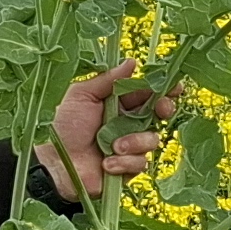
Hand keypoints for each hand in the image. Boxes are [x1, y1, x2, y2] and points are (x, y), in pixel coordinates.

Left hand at [39, 66, 178, 204]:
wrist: (56, 162)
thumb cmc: (66, 125)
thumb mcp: (83, 95)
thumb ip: (108, 80)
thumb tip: (132, 62)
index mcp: (120, 103)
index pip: (148, 92)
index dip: (163, 87)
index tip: (174, 85)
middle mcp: (129, 123)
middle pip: (160, 113)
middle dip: (164, 108)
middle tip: (161, 109)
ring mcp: (131, 146)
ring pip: (152, 139)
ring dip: (134, 141)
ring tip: (112, 147)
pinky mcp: (129, 168)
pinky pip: (141, 162)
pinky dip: (124, 162)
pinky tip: (107, 164)